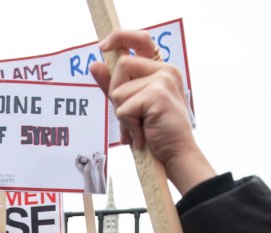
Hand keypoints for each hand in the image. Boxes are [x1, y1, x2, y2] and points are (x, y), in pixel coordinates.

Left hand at [89, 29, 214, 193]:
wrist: (175, 157)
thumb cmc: (155, 135)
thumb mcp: (130, 108)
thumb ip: (114, 86)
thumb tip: (94, 64)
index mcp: (161, 70)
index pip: (140, 39)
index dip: (120, 37)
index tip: (103, 46)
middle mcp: (166, 70)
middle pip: (121, 66)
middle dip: (117, 95)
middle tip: (132, 118)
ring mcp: (163, 80)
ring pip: (119, 90)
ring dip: (123, 115)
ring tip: (140, 128)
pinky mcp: (158, 94)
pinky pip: (123, 107)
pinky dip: (128, 126)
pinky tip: (143, 134)